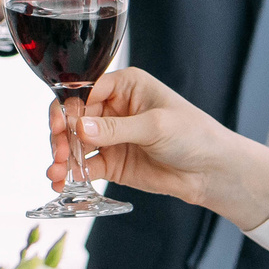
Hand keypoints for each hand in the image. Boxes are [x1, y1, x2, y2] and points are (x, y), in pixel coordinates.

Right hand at [48, 67, 268, 226]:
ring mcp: (110, 137)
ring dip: (62, 156)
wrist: (211, 171)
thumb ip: (115, 128)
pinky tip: (60, 182)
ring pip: (74, 143)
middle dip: (61, 134)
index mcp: (126, 86)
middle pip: (73, 117)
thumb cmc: (194, 135)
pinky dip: (70, 174)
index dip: (69, 108)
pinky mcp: (112, 162)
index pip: (85, 90)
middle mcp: (113, 108)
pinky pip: (84, 167)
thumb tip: (79, 127)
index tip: (62, 127)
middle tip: (60, 152)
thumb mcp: (155, 126)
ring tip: (56, 172)